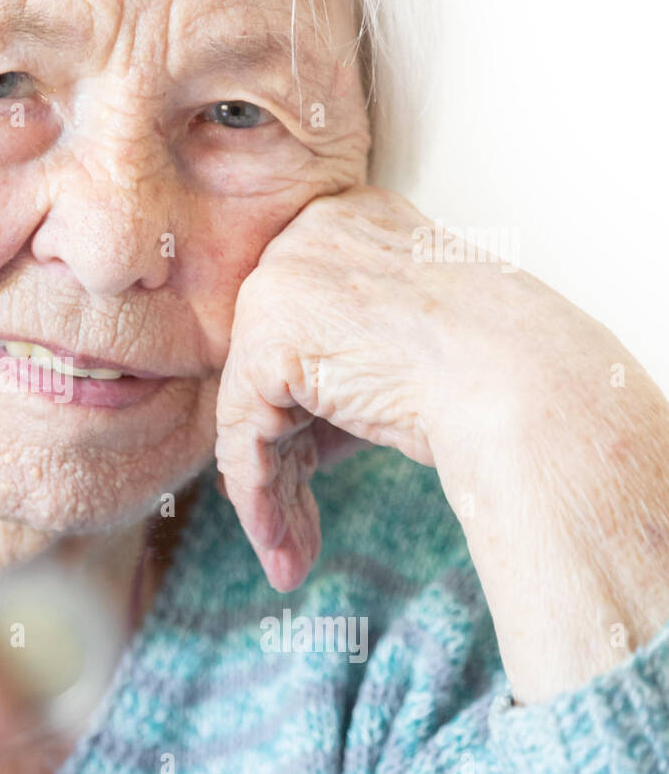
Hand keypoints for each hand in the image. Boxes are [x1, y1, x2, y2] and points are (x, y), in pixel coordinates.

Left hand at [214, 185, 668, 699]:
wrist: (530, 388)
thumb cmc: (496, 376)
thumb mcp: (402, 357)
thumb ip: (335, 373)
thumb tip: (276, 440)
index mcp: (348, 222)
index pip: (296, 328)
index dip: (299, 413)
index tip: (307, 472)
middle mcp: (305, 237)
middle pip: (269, 368)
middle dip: (281, 458)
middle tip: (290, 527)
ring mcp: (280, 282)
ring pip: (251, 406)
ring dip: (270, 491)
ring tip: (289, 551)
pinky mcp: (266, 337)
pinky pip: (243, 432)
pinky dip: (258, 494)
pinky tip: (282, 543)